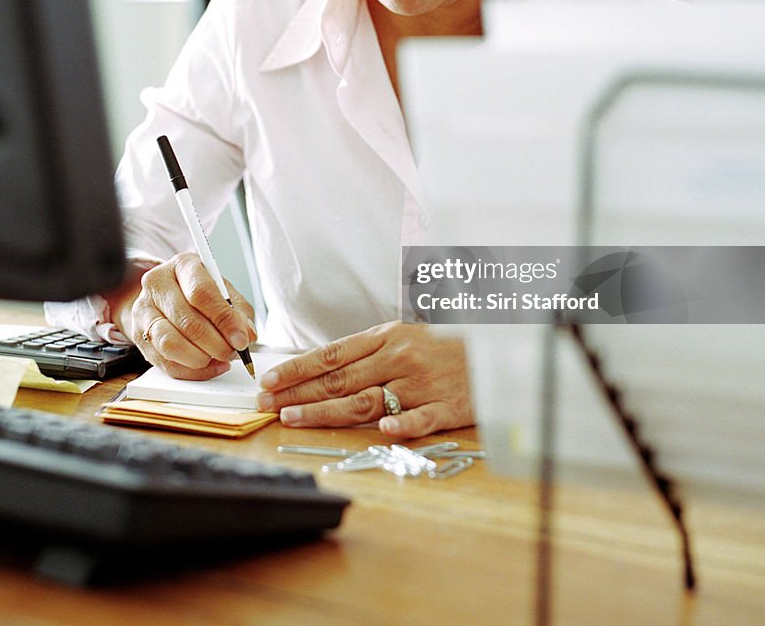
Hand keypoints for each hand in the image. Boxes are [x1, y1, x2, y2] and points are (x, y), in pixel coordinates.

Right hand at [129, 253, 256, 379]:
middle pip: (187, 321)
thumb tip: (247, 334)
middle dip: (216, 343)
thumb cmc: (199, 291)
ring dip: (201, 359)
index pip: (201, 292)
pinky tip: (208, 366)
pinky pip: (165, 362)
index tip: (241, 339)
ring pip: (171, 344)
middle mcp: (157, 284)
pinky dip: (192, 370)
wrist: (166, 295)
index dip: (224, 319)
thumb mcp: (223, 291)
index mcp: (183, 265)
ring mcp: (143, 310)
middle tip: (233, 352)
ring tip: (218, 358)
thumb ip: (239, 311)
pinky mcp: (138, 336)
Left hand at [256, 322, 473, 438]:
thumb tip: (325, 368)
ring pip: (367, 399)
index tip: (270, 379)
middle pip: (340, 379)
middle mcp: (399, 358)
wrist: (498, 346)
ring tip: (292, 417)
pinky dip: (403, 425)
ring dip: (326, 410)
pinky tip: (383, 431)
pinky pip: (423, 417)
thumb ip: (370, 352)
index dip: (298, 368)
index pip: (332, 354)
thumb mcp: (406, 334)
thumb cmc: (447, 343)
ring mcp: (422, 382)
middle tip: (265, 402)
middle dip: (298, 392)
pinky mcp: (448, 405)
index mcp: (386, 338)